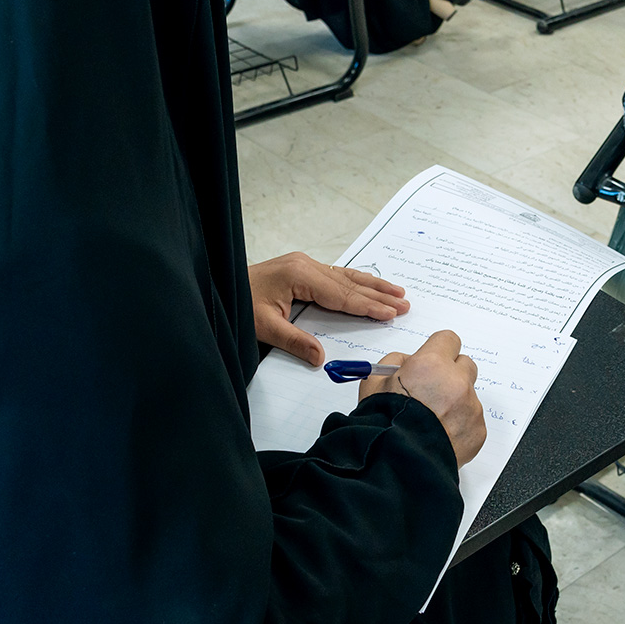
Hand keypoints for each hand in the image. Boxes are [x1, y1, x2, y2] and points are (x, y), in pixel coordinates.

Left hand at [249, 252, 408, 364]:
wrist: (219, 284)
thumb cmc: (238, 303)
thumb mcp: (263, 327)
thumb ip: (294, 341)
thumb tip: (320, 359)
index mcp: (299, 275)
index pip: (342, 295)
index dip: (368, 305)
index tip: (390, 313)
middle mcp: (304, 266)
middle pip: (349, 283)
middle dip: (378, 294)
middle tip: (405, 303)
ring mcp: (302, 265)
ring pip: (345, 277)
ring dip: (372, 285)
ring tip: (397, 292)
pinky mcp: (299, 269)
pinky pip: (335, 276)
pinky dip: (354, 282)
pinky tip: (367, 284)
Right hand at [359, 330, 484, 466]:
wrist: (397, 462)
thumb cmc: (383, 425)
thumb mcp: (373, 383)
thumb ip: (395, 364)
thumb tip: (408, 363)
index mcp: (431, 365)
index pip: (448, 339)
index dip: (439, 350)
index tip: (433, 360)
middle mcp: (456, 382)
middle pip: (465, 365)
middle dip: (451, 374)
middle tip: (433, 391)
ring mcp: (470, 408)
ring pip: (468, 396)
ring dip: (455, 403)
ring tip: (431, 422)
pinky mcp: (478, 431)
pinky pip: (472, 421)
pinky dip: (460, 426)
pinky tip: (439, 436)